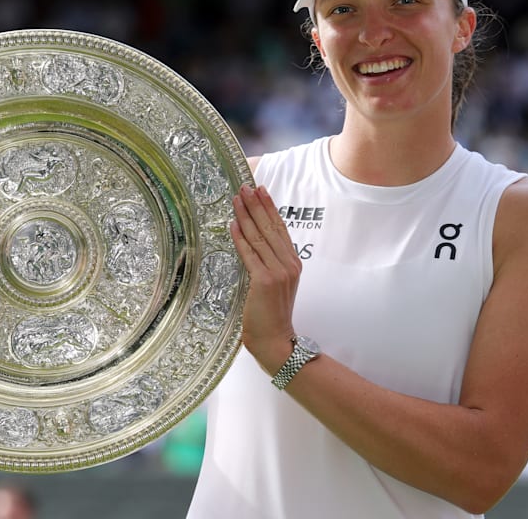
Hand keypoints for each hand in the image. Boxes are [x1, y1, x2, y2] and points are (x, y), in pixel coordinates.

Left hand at [229, 184, 300, 372]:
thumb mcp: (277, 284)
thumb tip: (252, 241)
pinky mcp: (264, 281)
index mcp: (293, 263)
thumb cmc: (271, 315)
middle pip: (270, 228)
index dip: (270, 208)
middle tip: (245, 187)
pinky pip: (249, 254)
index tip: (260, 190)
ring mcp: (278, 272)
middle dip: (256, 205)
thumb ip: (269, 263)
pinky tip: (233, 224)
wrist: (275, 339)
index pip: (280, 228)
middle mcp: (289, 264)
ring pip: (259, 237)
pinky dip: (240, 238)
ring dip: (246, 216)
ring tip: (236, 199)